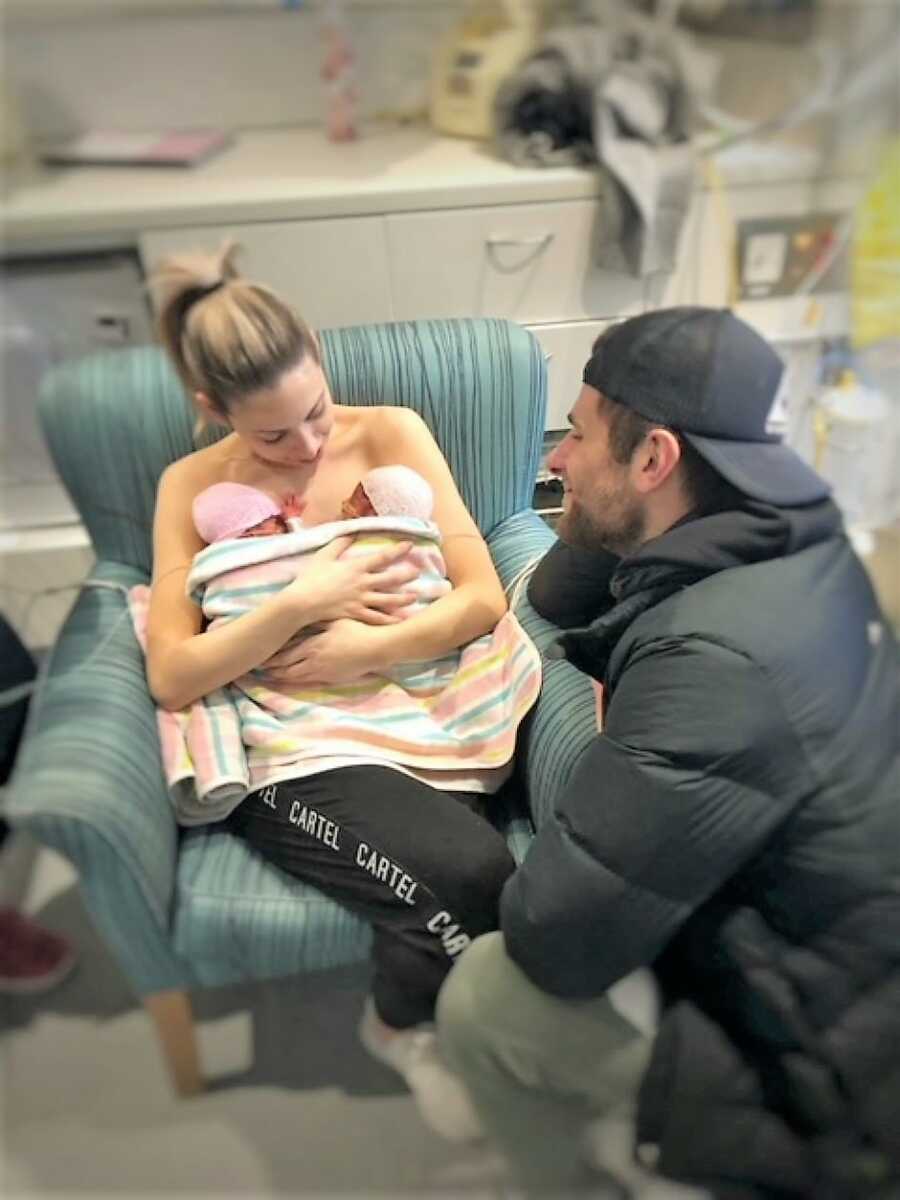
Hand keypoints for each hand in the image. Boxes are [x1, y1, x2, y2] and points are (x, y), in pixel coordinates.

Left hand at [264, 619, 382, 685]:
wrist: (376, 648)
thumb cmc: (357, 630)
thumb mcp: (334, 621)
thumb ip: (317, 622)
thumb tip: (301, 618)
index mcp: (313, 645)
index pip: (286, 654)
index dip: (272, 658)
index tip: (260, 658)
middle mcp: (314, 661)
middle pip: (287, 668)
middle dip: (272, 670)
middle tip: (259, 670)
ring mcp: (322, 672)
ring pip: (296, 678)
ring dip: (282, 678)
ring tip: (270, 678)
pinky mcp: (331, 678)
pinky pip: (309, 682)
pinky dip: (297, 682)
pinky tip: (292, 681)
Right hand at [283, 537, 416, 626]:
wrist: (303, 602)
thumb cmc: (310, 577)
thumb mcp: (324, 555)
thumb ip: (339, 543)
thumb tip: (352, 532)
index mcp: (356, 567)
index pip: (382, 557)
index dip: (397, 551)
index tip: (410, 545)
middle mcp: (362, 583)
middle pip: (390, 579)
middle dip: (406, 575)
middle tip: (419, 573)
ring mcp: (360, 600)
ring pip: (387, 600)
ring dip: (403, 598)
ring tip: (415, 597)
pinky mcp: (356, 614)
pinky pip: (376, 618)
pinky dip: (389, 620)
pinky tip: (399, 621)